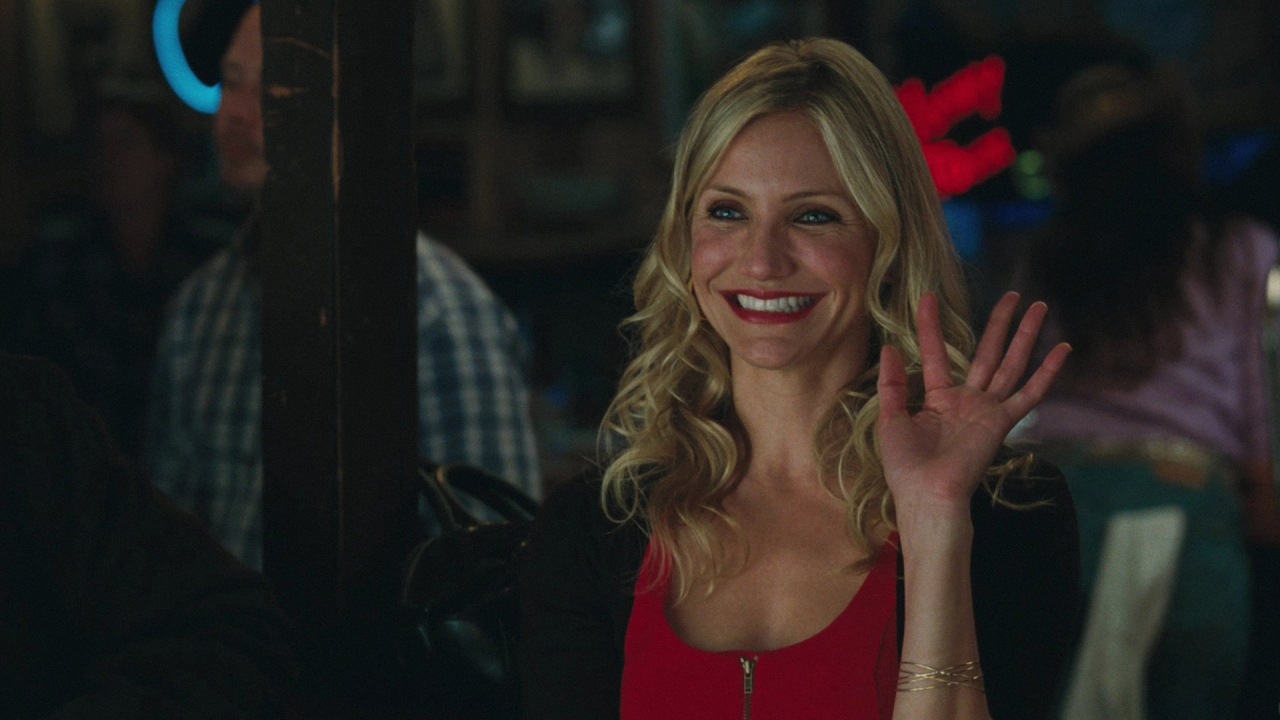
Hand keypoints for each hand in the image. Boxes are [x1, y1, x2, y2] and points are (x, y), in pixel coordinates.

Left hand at [877, 291, 1069, 519]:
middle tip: (1012, 295)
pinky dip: (1047, 373)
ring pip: (1011, 363)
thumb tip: (889, 347)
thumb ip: (892, 384)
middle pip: (988, 352)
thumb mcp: (890, 419)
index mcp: (938, 398)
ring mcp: (987, 409)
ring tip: (1039, 306)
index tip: (928, 296)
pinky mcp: (1002, 422)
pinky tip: (1063, 350)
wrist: (926, 494)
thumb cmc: (905, 465)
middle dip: (1000, 323)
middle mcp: (967, 400)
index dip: (931, 326)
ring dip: (1025, 335)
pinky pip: (1029, 394)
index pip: (937, 352)